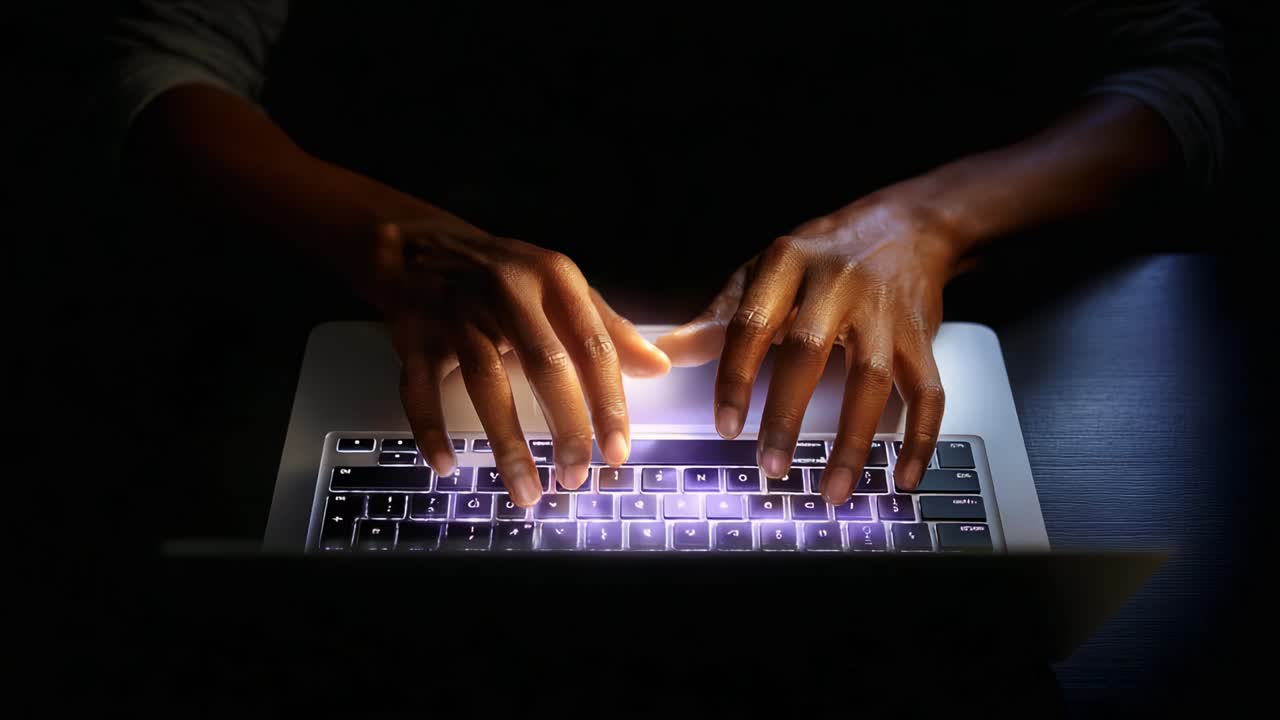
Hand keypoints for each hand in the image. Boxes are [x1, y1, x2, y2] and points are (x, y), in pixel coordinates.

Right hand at [367, 215, 669, 505]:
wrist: (418, 246)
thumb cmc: (505, 276)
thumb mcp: (562, 288)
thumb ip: (609, 329)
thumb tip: (659, 367)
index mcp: (554, 280)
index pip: (592, 346)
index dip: (608, 402)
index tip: (619, 451)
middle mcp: (508, 292)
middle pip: (545, 365)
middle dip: (566, 427)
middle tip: (577, 476)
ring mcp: (457, 312)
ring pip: (486, 382)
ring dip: (507, 443)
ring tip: (527, 492)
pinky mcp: (413, 333)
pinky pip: (419, 387)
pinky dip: (431, 429)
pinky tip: (447, 466)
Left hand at [655, 197, 961, 501]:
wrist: (907, 225)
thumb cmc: (823, 254)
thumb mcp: (765, 270)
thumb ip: (721, 316)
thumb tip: (668, 352)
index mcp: (787, 263)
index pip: (750, 323)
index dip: (735, 377)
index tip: (726, 427)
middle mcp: (837, 283)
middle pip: (807, 352)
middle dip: (786, 415)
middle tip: (771, 466)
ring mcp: (884, 310)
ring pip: (871, 379)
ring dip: (852, 441)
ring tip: (832, 489)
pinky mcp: (922, 335)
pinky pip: (928, 391)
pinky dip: (919, 438)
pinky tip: (902, 477)